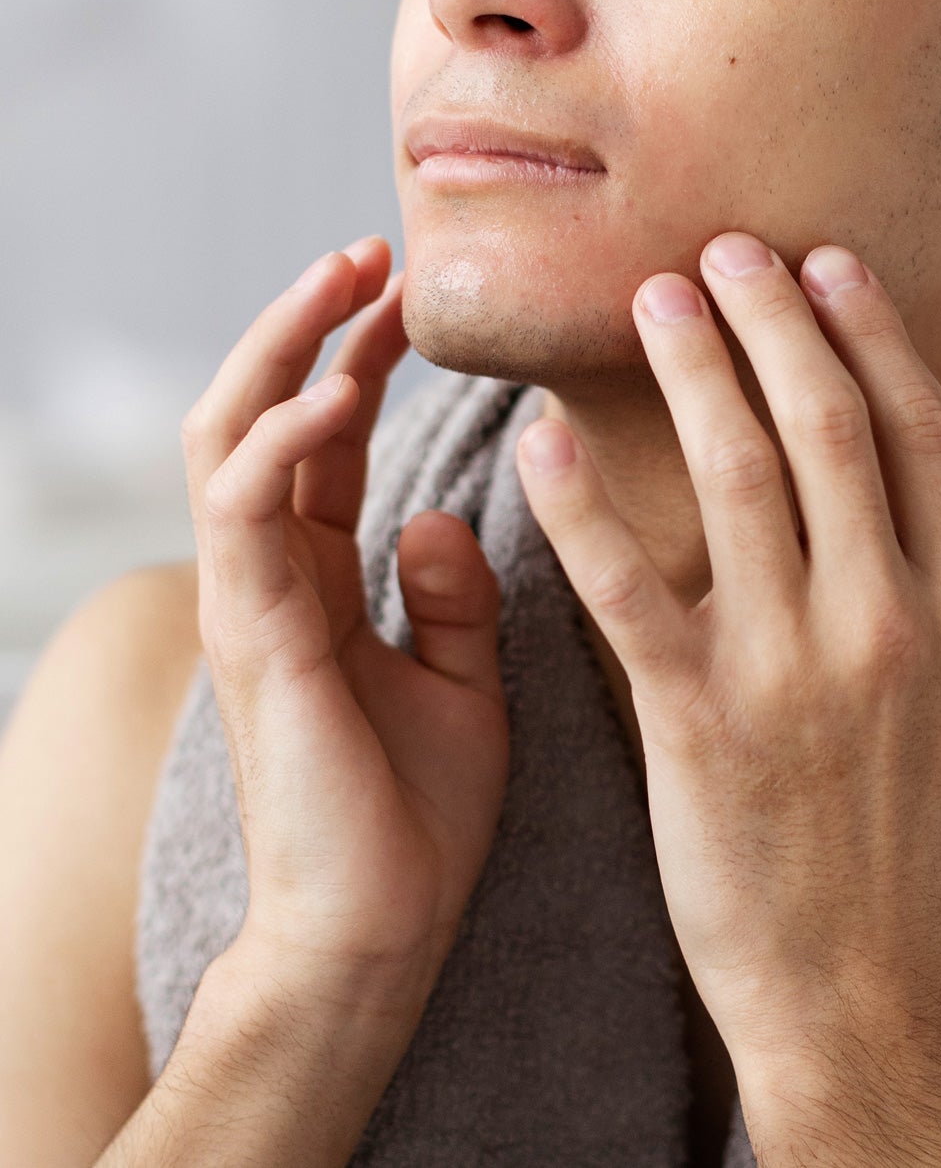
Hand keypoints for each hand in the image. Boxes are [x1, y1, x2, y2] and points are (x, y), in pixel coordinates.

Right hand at [182, 237, 507, 1004]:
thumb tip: (442, 511)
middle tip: (370, 253)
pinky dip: (284, 441)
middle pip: (261, 413)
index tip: (409, 289)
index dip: (357, 355)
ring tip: (345, 280)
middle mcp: (274, 577)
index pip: (323, 436)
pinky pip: (247, 511)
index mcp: (321, 579)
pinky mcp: (253, 636)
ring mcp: (252, 602)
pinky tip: (340, 396)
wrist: (380, 936)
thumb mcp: (461, 680)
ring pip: (228, 437)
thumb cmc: (415, 819)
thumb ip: (452, 593)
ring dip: (283, 349)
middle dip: (306, 325)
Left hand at [514, 232, 940, 1061]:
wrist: (857, 981)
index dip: (868, 331)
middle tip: (725, 250)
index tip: (826, 261)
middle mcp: (889, 620)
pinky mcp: (699, 719)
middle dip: (774, 319)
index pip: (917, 429)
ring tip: (652, 297)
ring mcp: (793, 668)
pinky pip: (631, 584)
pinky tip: (542, 437)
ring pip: (737, 473)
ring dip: (692, 370)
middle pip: (827, 425)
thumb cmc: (916, 829)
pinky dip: (583, 504)